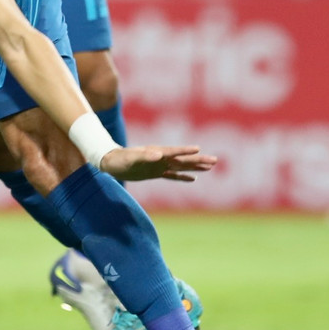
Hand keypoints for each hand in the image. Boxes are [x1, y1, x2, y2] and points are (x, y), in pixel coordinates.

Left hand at [99, 144, 215, 182]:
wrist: (112, 163)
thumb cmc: (121, 159)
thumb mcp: (132, 158)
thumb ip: (145, 156)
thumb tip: (158, 155)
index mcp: (157, 153)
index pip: (175, 152)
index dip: (186, 151)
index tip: (200, 150)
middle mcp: (161, 158)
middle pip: (183, 160)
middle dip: (199, 160)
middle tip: (215, 160)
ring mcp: (160, 166)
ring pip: (182, 167)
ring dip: (195, 167)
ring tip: (210, 167)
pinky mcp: (156, 173)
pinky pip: (173, 176)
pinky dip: (183, 177)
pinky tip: (193, 179)